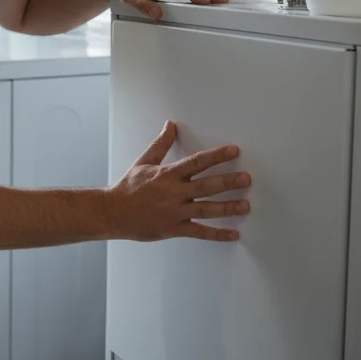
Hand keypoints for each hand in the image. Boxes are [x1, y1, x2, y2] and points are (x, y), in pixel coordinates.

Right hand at [103, 121, 249, 241]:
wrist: (113, 212)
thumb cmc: (129, 188)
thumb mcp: (144, 162)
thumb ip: (161, 144)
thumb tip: (170, 125)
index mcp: (168, 174)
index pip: (196, 162)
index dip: (216, 156)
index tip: (234, 151)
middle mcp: (174, 193)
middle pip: (205, 186)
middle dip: (227, 182)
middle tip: (246, 179)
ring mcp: (175, 212)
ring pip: (206, 209)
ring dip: (227, 208)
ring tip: (245, 205)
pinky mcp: (174, 228)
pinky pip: (199, 232)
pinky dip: (217, 234)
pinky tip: (233, 234)